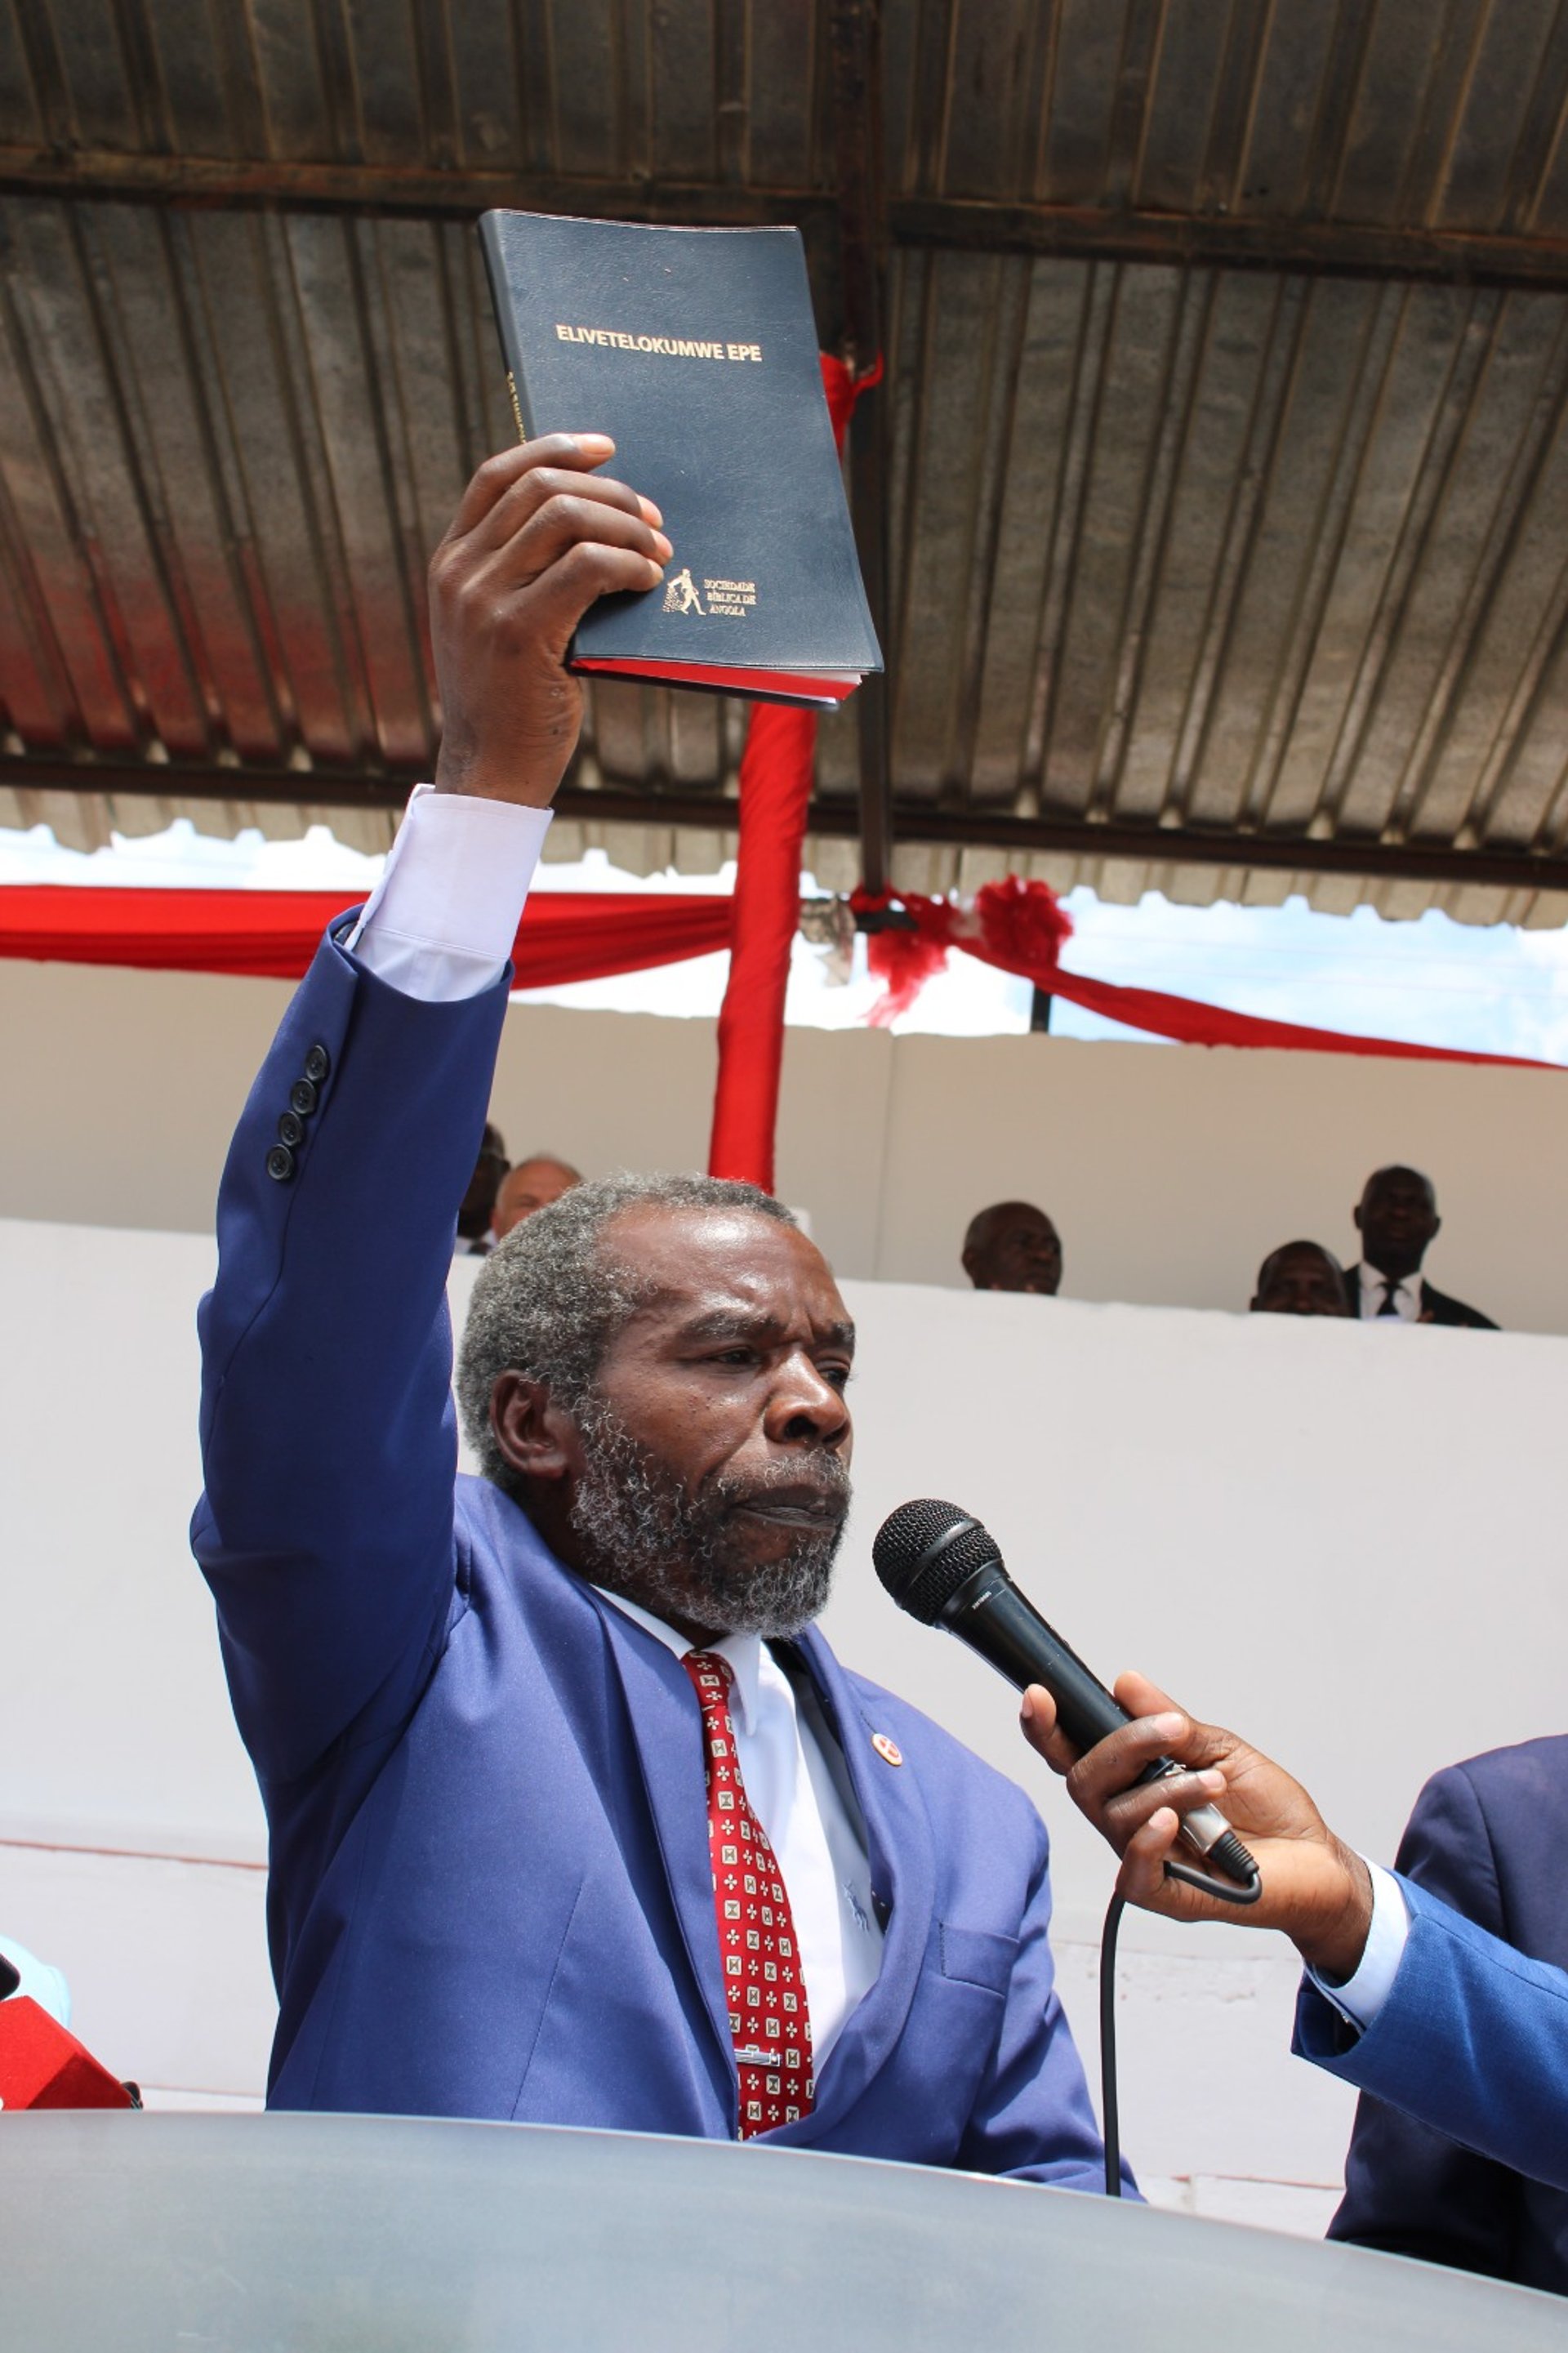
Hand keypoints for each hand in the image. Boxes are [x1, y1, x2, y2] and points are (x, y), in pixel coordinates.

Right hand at [428, 435, 670, 806]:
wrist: (490, 773)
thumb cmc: (512, 702)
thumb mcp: (500, 627)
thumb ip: (524, 577)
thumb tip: (597, 527)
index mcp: (450, 562)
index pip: (498, 475)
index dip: (554, 448)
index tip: (606, 447)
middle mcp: (459, 572)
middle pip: (542, 488)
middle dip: (610, 493)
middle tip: (653, 517)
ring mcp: (483, 600)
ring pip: (566, 518)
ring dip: (626, 526)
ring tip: (660, 550)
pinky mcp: (519, 631)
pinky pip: (586, 568)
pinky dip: (628, 564)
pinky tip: (651, 580)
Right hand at [1019, 1670, 1373, 1978]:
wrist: (1318, 1862)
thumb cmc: (1270, 1811)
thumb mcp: (1222, 1749)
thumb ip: (1172, 1722)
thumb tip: (1126, 1684)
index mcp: (1133, 1782)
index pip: (1074, 1754)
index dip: (1047, 1728)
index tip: (1039, 1694)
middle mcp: (1127, 1819)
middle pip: (1083, 1781)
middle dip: (1121, 1747)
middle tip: (1173, 1731)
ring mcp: (1143, 1857)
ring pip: (1116, 1817)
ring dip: (1166, 1789)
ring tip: (1214, 1782)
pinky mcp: (1166, 1895)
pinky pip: (1133, 1872)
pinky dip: (1146, 1842)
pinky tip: (1171, 1823)